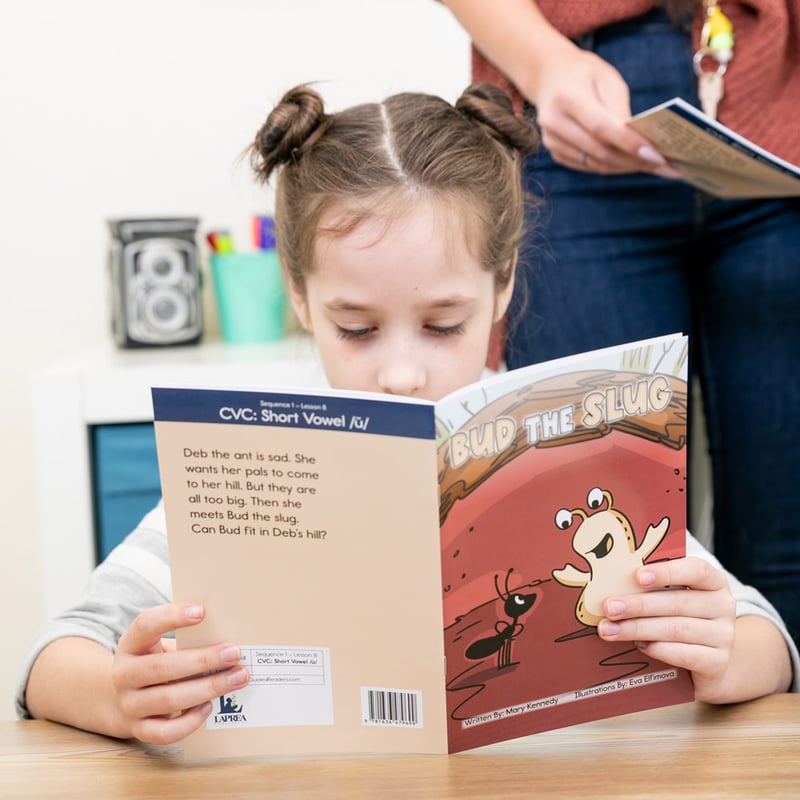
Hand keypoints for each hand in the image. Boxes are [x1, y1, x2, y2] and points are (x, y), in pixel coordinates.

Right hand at [111, 603, 248, 744]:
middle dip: (203, 660)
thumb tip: (227, 636)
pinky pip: (165, 732)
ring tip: (236, 678)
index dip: (172, 617)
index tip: (202, 611)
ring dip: (207, 688)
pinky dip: (189, 722)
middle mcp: (124, 674)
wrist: (121, 698)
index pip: (146, 625)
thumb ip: (186, 639)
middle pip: (163, 667)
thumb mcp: (160, 645)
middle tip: (234, 653)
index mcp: (131, 645)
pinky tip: (209, 707)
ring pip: (168, 699)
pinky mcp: (139, 729)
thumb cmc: (155, 662)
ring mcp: (130, 704)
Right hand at [523, 43, 680, 177]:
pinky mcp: (555, 152)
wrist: (548, 76)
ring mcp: (551, 141)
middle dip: (635, 161)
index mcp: (567, 97)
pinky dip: (613, 167)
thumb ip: (621, 109)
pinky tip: (633, 164)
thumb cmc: (585, 74)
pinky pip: (588, 166)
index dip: (629, 143)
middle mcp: (554, 122)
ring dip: (627, 167)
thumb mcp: (607, 78)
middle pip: (600, 151)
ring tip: (655, 167)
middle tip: (666, 166)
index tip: (657, 155)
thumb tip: (641, 141)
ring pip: (595, 164)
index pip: (601, 127)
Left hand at [597, 557, 736, 701]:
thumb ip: (651, 587)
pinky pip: (685, 654)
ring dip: (638, 629)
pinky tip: (639, 646)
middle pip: (678, 602)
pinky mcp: (718, 662)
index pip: (695, 570)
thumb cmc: (680, 619)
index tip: (637, 576)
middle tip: (608, 608)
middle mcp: (723, 606)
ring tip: (611, 630)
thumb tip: (610, 583)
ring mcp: (724, 636)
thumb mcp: (671, 597)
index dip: (666, 572)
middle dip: (638, 605)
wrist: (707, 662)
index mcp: (713, 581)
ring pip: (677, 629)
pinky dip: (658, 649)